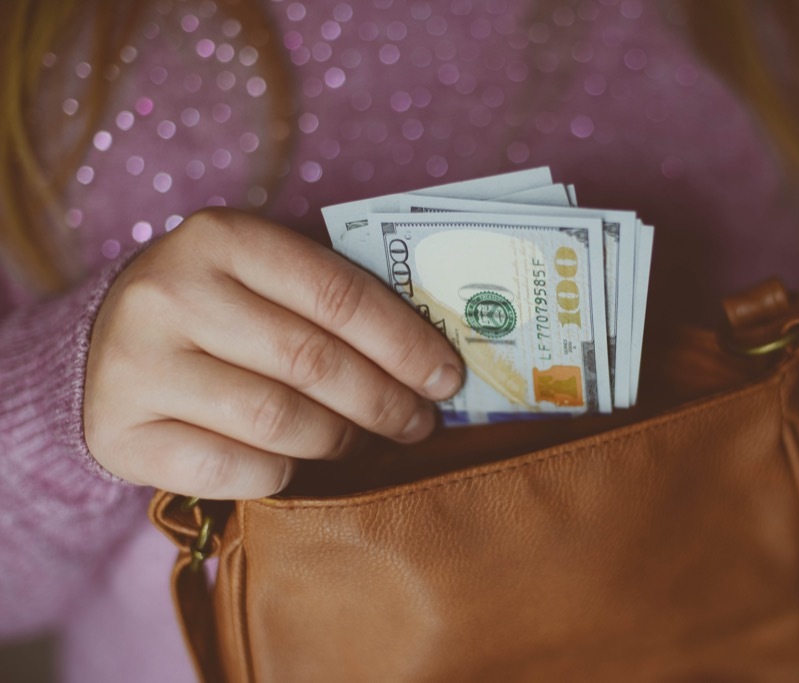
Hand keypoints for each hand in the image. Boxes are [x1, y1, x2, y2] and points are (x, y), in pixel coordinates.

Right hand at [84, 208, 463, 498]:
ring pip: (276, 420)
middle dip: (384, 402)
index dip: (406, 344)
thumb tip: (432, 362)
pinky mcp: (118, 430)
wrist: (110, 343)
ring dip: (339, 441)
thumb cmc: (220, 310)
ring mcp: (137, 363)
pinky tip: (298, 464)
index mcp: (223, 237)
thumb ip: (335, 302)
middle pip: (312, 361)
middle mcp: (171, 292)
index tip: (447, 379)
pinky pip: (231, 469)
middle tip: (418, 424)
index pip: (340, 295)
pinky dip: (282, 473)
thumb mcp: (268, 278)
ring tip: (363, 444)